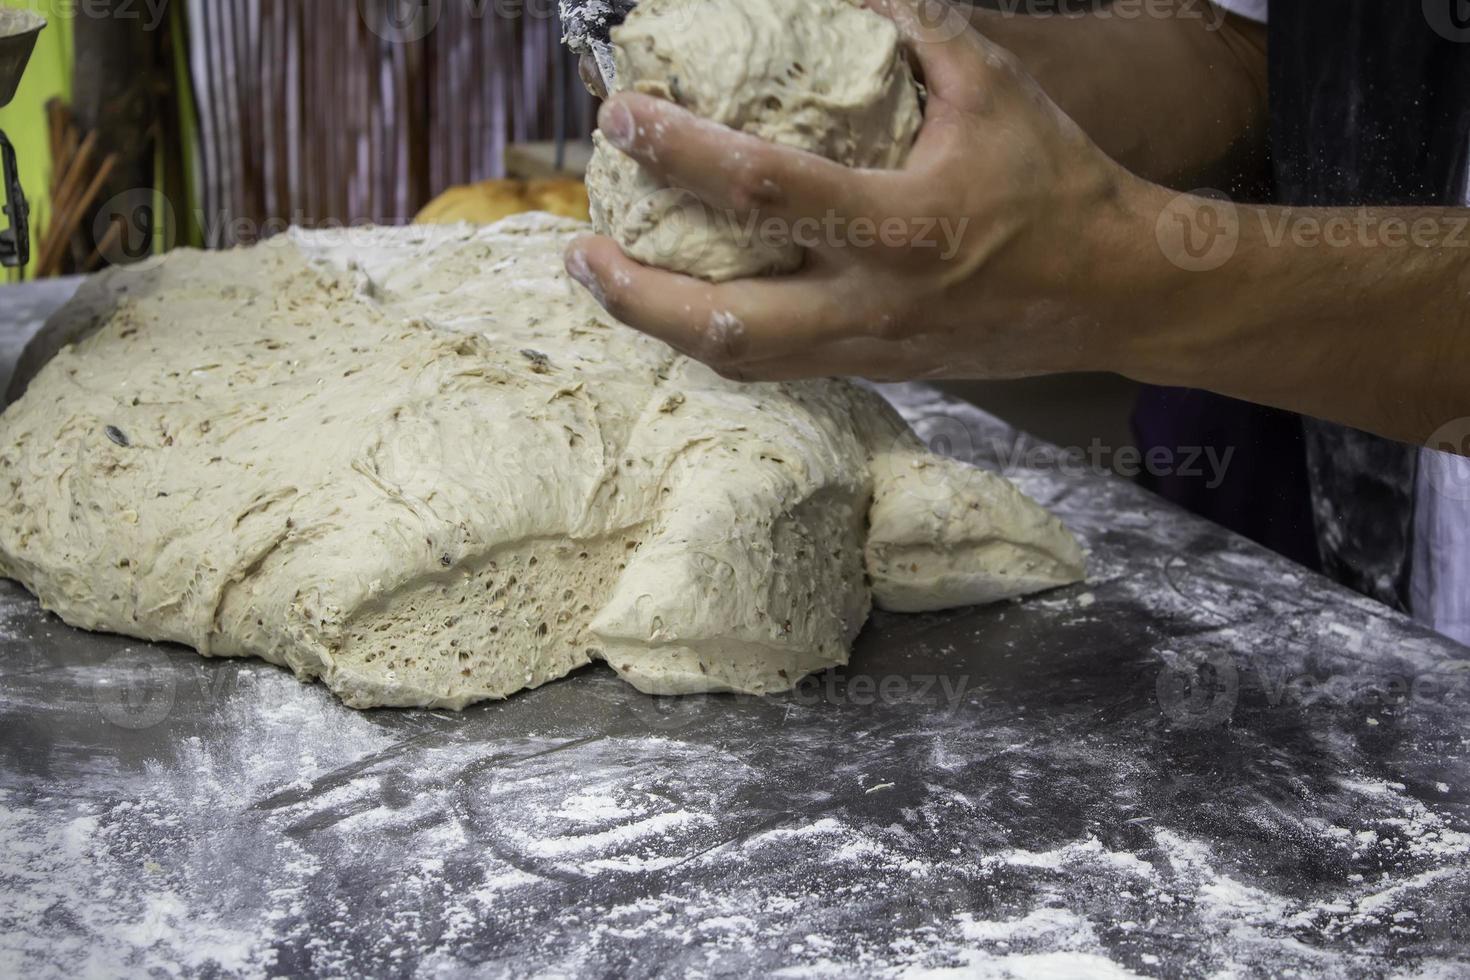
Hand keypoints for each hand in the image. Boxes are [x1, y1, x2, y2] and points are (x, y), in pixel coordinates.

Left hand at [564, 0, 1157, 381]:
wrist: (1114, 290)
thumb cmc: (1058, 180)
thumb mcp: (992, 82)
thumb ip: (910, 29)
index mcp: (905, 226)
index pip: (764, 190)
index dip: (680, 151)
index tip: (619, 116)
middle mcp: (875, 304)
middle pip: (725, 326)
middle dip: (635, 293)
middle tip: (579, 249)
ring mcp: (870, 349)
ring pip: (741, 361)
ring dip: (659, 325)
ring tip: (607, 278)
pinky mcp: (874, 370)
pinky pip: (774, 365)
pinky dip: (714, 335)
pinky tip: (679, 301)